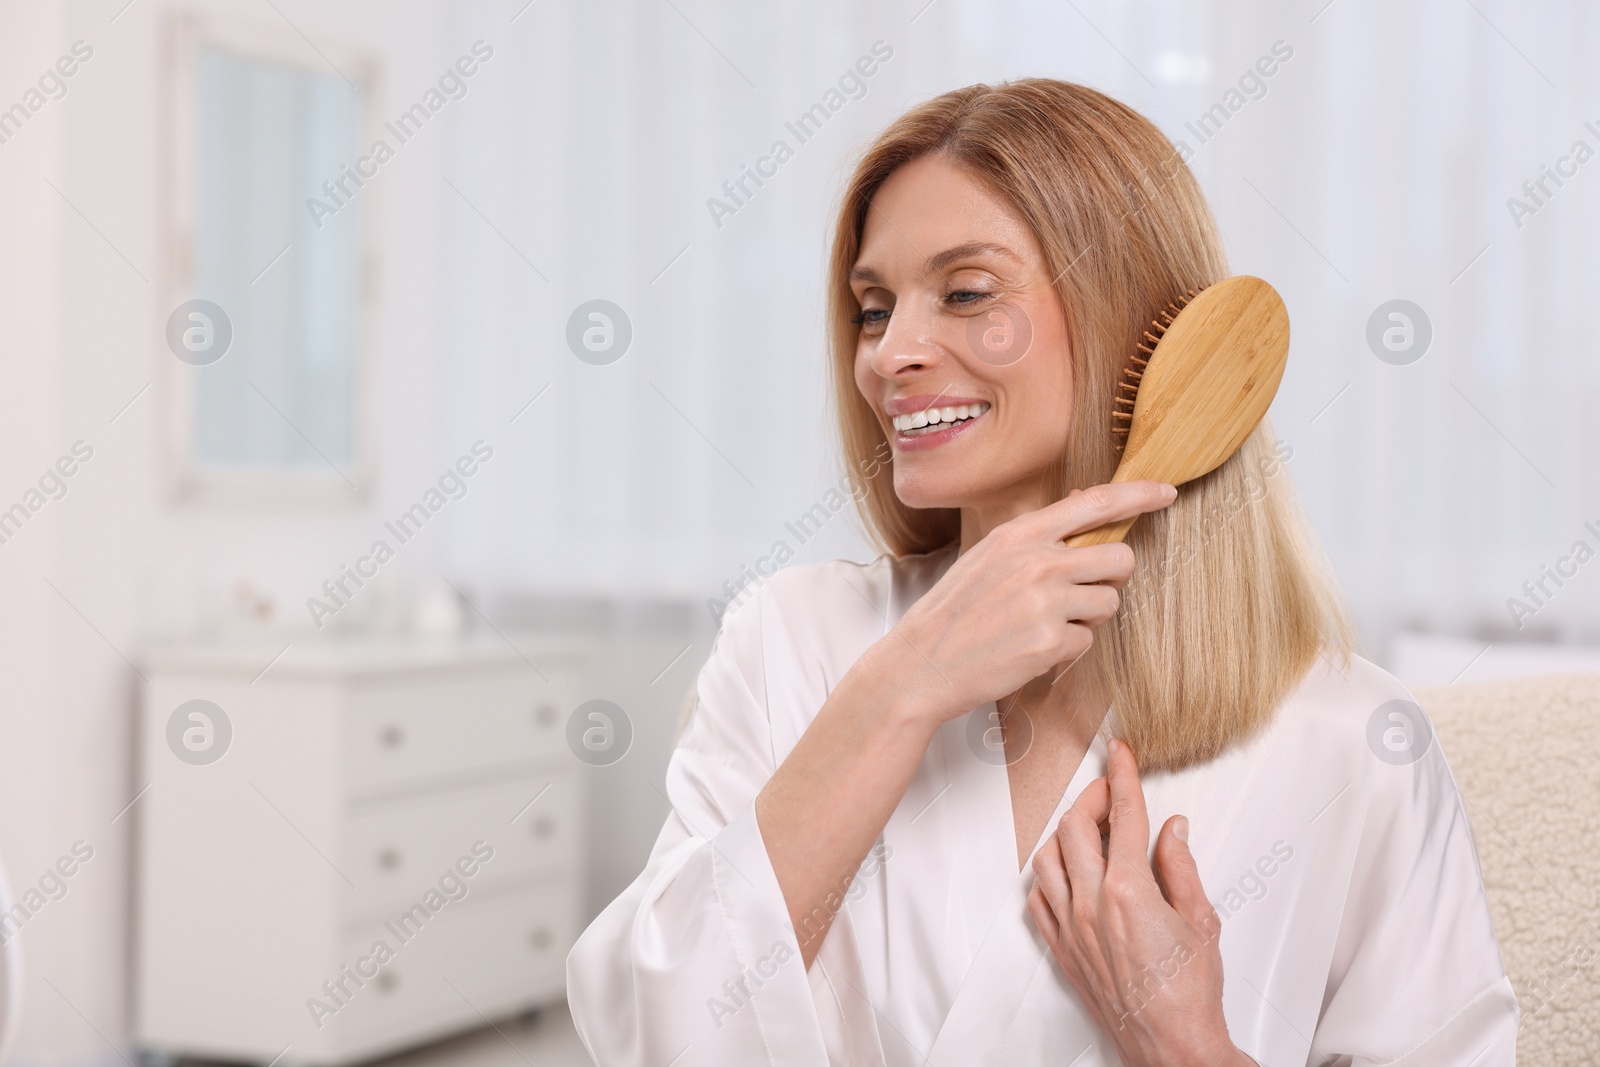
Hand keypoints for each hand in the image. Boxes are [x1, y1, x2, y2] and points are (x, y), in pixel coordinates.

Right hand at [865, 481, 1176, 725]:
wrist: (920, 664)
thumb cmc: (955, 613)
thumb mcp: (987, 558)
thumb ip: (1035, 538)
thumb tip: (1084, 507)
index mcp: (1019, 534)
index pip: (1093, 502)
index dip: (1137, 494)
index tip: (1165, 491)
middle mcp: (1037, 561)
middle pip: (1120, 558)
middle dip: (1112, 578)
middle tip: (1084, 593)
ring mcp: (1046, 601)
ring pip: (1108, 602)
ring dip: (1087, 617)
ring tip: (1044, 625)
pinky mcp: (1051, 641)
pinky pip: (1088, 640)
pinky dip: (1067, 649)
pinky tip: (1031, 650)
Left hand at [1026, 738, 1250, 1066]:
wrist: (1171, 1046)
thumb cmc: (1189, 993)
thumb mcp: (1201, 921)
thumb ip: (1181, 867)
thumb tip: (1171, 830)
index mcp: (1130, 891)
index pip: (1123, 816)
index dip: (1122, 777)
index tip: (1119, 755)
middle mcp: (1091, 904)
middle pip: (1074, 826)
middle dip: (1090, 798)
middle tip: (1109, 792)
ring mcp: (1070, 927)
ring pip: (1047, 857)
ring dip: (1065, 833)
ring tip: (1091, 830)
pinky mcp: (1061, 948)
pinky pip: (1038, 897)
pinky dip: (1050, 874)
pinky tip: (1070, 871)